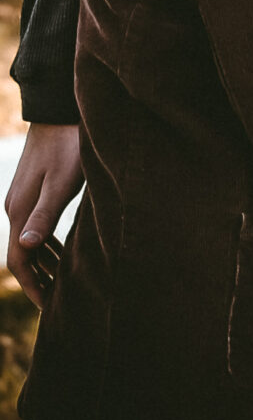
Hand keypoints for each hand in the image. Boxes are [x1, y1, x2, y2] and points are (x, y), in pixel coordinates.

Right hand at [5, 122, 83, 308]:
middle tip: (60, 303)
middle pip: (23, 255)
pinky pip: (35, 228)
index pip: (20, 260)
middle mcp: (16, 207)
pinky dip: (46, 246)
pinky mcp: (33, 190)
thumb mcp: (63, 182)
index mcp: (21, 210)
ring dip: (44, 265)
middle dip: (39, 281)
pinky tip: (62, 252)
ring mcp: (22, 198)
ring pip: (29, 242)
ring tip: (63, 284)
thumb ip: (46, 214)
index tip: (51, 308)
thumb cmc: (69, 145)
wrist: (59, 111)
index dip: (34, 286)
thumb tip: (28, 247)